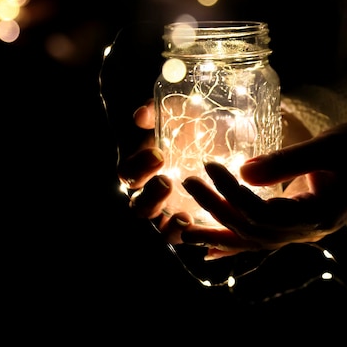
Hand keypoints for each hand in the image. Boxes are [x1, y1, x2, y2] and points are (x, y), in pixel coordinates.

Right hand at [116, 100, 196, 244]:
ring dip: (168, 225)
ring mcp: (171, 210)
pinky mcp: (192, 221)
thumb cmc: (190, 121)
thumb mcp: (176, 109)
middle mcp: (151, 193)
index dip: (138, 167)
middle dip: (151, 197)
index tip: (158, 155)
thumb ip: (155, 109)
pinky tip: (201, 225)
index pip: (128, 174)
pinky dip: (188, 236)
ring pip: (159, 228)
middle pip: (139, 206)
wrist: (218, 134)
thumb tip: (141, 116)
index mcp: (142, 168)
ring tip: (184, 216)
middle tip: (167, 182)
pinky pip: (183, 237)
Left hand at [179, 122, 346, 258]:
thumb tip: (242, 171)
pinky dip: (237, 241)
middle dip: (217, 210)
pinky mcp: (300, 221)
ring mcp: (304, 230)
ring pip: (255, 240)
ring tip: (181, 232)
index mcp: (318, 216)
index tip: (210, 166)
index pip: (263, 212)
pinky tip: (212, 247)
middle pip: (253, 230)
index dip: (233, 192)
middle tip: (187, 184)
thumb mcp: (330, 146)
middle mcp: (308, 231)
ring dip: (219, 232)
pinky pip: (264, 236)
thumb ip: (287, 161)